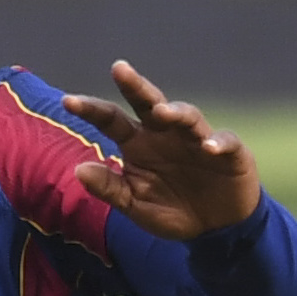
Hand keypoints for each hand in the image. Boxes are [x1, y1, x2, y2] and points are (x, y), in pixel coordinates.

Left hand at [61, 62, 260, 240]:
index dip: (91, 110)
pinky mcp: (229, 152)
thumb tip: (78, 170)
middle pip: (148, 102)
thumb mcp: (135, 206)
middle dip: (134, 85)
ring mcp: (197, 139)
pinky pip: (224, 142)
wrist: (215, 226)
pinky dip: (217, 143)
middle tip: (119, 69)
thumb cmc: (171, 209)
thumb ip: (110, 189)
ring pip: (186, 116)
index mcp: (138, 144)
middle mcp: (165, 134)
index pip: (111, 121)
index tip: (67, 101)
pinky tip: (209, 149)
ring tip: (162, 112)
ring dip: (176, 112)